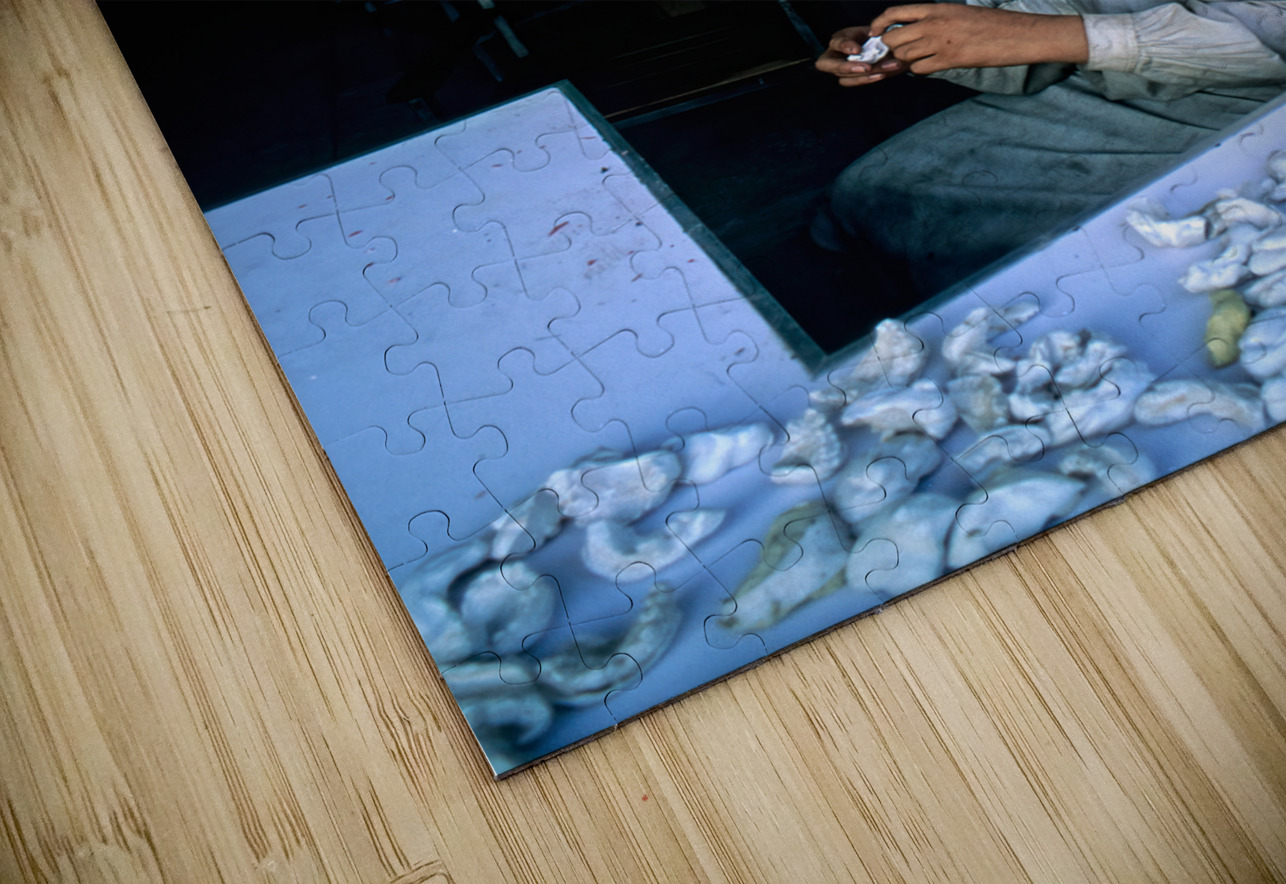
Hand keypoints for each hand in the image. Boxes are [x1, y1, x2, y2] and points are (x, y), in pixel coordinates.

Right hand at [815, 25, 909, 86]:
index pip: (836, 44)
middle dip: (850, 68)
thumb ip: (868, 33)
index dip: (845, 47)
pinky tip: (882, 74)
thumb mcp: (867, 30)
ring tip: (881, 72)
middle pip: (836, 67)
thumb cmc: (868, 35)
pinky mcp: (849, 80)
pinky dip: (869, 79)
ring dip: (864, 76)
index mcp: (836, 42)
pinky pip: (856, 82)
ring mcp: (840, 72)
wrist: (876, 46)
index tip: (857, 50)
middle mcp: (833, 60)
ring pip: (846, 79)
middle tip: (867, 68)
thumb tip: (873, 39)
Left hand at [871, 4, 1088, 74]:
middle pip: (894, 38)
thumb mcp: (959, 13)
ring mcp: (940, 42)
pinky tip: (931, 65)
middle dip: (891, 48)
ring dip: (906, 60)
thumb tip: (914, 30)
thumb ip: (935, 20)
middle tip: (897, 53)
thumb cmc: (991, 24)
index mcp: (937, 8)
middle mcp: (935, 23)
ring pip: (904, 55)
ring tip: (919, 58)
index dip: (880, 24)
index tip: (875, 33)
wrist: (1018, 34)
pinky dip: (920, 69)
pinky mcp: (949, 60)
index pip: (896, 13)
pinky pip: (919, 68)